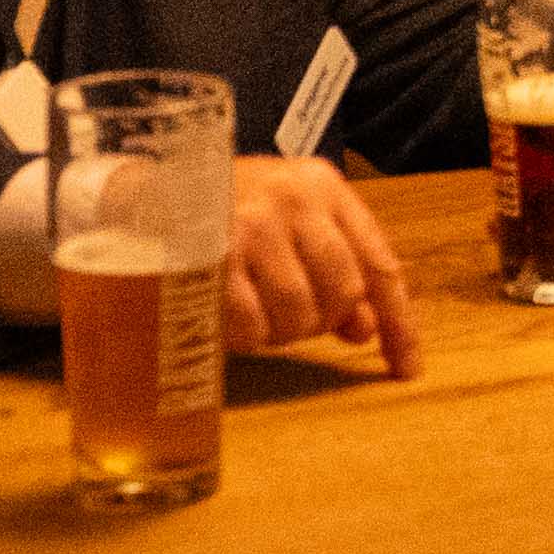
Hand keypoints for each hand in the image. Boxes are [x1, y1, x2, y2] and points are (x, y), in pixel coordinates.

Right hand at [215, 156, 425, 377]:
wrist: (146, 190)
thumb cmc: (227, 208)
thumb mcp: (288, 220)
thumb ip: (332, 267)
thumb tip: (365, 330)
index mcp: (322, 185)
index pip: (379, 262)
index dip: (398, 322)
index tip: (407, 367)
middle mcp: (293, 198)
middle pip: (344, 292)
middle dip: (323, 321)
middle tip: (295, 319)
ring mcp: (252, 225)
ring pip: (299, 313)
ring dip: (282, 332)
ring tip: (258, 313)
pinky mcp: (212, 256)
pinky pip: (251, 325)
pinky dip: (246, 337)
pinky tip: (231, 318)